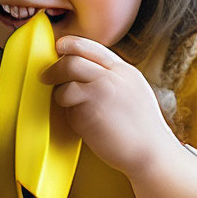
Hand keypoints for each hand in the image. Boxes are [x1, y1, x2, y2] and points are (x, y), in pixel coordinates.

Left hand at [42, 34, 196, 197]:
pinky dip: (68, 112)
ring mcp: (100, 92)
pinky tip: (82, 123)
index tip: (59, 47)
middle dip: (55, 67)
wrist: (151, 153)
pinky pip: (67, 106)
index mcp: (124, 71)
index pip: (92, 47)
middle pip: (73, 59)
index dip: (71, 44)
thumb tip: (84, 74)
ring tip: (65, 103)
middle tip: (45, 76)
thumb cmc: (141, 130)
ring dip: (59, 91)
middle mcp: (112, 77)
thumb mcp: (133, 92)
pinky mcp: (88, 111)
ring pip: (66, 79)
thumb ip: (112, 80)